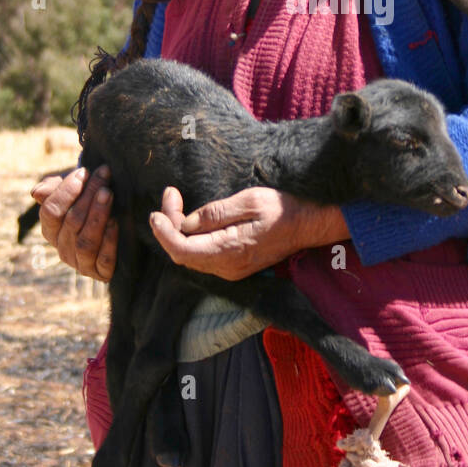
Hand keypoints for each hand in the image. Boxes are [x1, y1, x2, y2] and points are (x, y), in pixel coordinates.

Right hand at [30, 165, 117, 282]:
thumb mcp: (72, 188)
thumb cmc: (89, 198)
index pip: (50, 212)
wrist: (116, 214)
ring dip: (98, 216)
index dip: (66, 191)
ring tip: (109, 194)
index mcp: (50, 229)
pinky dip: (109, 241)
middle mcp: (62, 248)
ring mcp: (80, 263)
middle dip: (89, 196)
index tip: (84, 172)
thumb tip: (37, 194)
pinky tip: (115, 222)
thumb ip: (53, 188)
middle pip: (72, 222)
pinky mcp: (100, 273)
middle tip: (104, 176)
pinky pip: (103, 260)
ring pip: (85, 242)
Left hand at [148, 186, 350, 280]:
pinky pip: (202, 256)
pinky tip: (191, 220)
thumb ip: (215, 213)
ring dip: (178, 232)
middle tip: (171, 196)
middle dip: (168, 226)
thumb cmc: (284, 208)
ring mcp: (231, 270)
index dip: (163, 231)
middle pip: (182, 254)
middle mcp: (227, 268)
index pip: (182, 249)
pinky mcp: (234, 266)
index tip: (156, 210)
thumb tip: (186, 223)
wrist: (310, 224)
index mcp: (230, 251)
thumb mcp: (250, 201)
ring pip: (190, 256)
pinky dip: (190, 238)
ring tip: (176, 203)